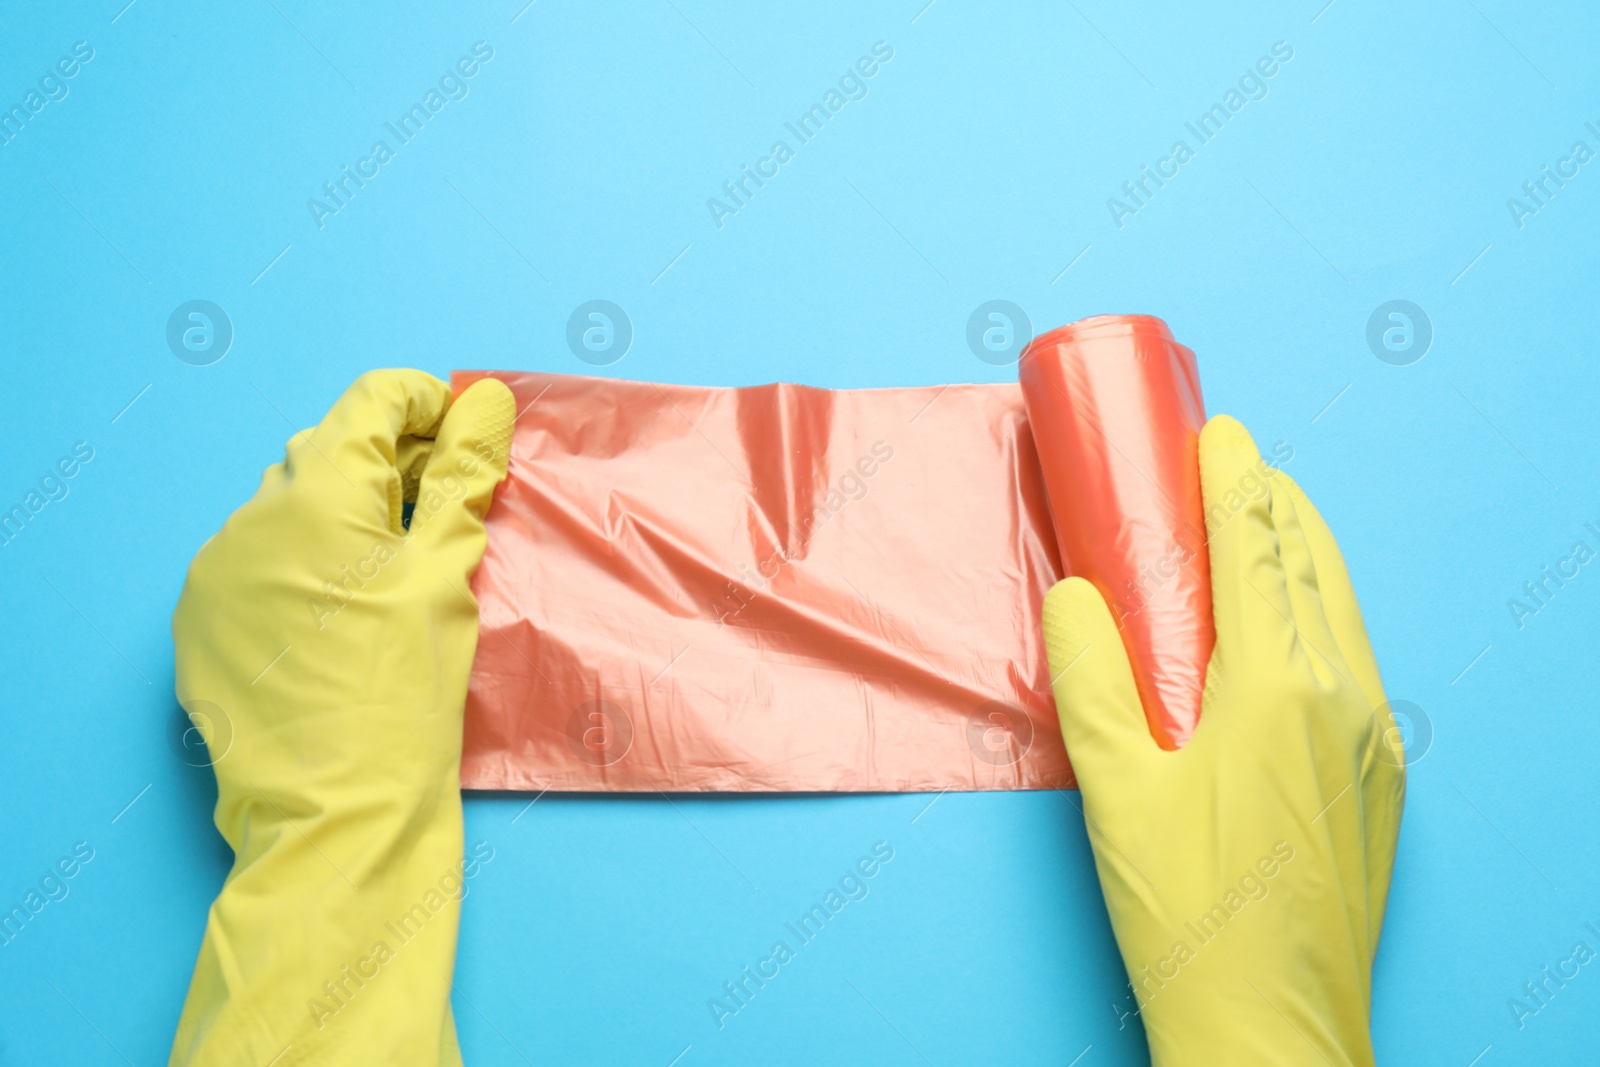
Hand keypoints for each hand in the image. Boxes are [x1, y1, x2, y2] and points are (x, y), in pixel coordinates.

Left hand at [169, 370, 513, 1065]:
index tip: (469, 436)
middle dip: (392, 460)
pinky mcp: (201, 623)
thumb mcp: (448, 574)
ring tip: (397, 568)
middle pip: (330, 451)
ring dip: (345, 514)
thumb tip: (486, 402)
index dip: (430, 403)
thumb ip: (464, 475)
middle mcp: (249, 517)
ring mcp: (216, 572)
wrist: (337, 814)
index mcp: (315, 492)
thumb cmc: (406, 691)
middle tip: (450, 504)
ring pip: (290, 508)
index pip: (372, 398)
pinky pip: (258, 562)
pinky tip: (345, 613)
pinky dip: (305, 564)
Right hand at [1043, 416, 1403, 1065]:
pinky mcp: (1380, 778)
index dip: (1236, 480)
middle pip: (1312, 565)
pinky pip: (1356, 661)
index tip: (1221, 429)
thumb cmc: (1184, 909)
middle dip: (1276, 501)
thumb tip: (1077, 594)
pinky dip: (1322, 612)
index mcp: (1275, 685)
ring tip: (1268, 520)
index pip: (1257, 549)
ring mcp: (1373, 738)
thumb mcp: (1113, 786)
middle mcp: (1341, 696)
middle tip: (1237, 462)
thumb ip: (1091, 677)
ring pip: (1343, 610)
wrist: (1269, 1024)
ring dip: (1303, 553)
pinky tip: (1292, 626)